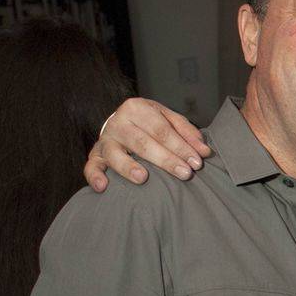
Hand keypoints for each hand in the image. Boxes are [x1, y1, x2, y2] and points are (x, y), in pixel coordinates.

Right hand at [85, 97, 208, 191]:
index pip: (162, 130)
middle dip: (165, 159)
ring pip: (115, 154)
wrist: (122, 120)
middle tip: (185, 173)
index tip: (197, 162)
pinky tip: (103, 187)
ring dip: (128, 167)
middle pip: (143, 143)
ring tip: (142, 178)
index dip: (181, 146)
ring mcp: (105, 139)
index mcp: (137, 108)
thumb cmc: (150, 122)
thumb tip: (204, 151)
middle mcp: (119, 122)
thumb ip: (187, 133)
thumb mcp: (168, 119)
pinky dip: (94, 176)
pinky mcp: (96, 154)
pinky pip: (91, 166)